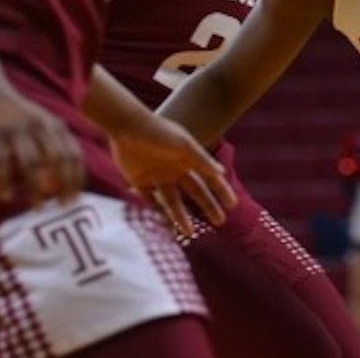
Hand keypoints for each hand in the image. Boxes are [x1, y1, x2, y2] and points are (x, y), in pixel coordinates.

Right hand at [0, 87, 84, 205]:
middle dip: (62, 186)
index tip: (74, 199)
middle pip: (58, 160)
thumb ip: (54, 150)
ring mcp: (19, 131)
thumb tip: (59, 186)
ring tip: (36, 207)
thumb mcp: (43, 128)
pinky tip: (4, 196)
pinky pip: (2, 163)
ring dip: (36, 189)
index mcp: (56, 126)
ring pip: (32, 164)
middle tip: (60, 207)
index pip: (74, 155)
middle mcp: (42, 128)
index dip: (76, 179)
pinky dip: (4, 182)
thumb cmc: (18, 119)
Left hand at [109, 116, 237, 234]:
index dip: (222, 191)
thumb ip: (202, 159)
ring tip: (189, 232)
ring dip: (181, 216)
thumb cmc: (158, 132)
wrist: (127, 126)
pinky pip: (150, 201)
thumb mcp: (183, 144)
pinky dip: (156, 212)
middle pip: (195, 192)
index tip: (232, 205)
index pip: (210, 178)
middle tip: (220, 222)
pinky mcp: (139, 181)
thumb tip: (221, 173)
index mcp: (189, 159)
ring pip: (173, 202)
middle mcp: (175, 170)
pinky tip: (165, 226)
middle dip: (208, 206)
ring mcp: (158, 177)